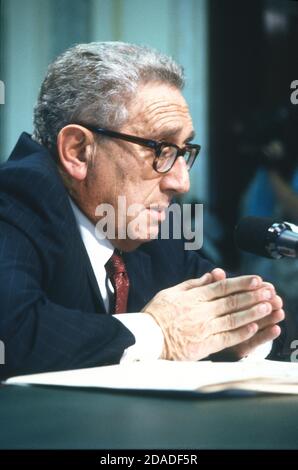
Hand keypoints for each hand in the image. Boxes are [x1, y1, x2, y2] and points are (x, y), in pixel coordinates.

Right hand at [142, 272, 278, 360]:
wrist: (145, 337)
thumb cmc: (156, 314)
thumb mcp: (171, 292)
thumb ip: (192, 284)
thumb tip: (210, 276)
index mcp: (193, 297)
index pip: (222, 287)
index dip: (241, 283)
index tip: (256, 279)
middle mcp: (201, 311)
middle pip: (231, 302)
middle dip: (252, 295)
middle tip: (269, 291)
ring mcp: (204, 328)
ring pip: (232, 319)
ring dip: (251, 312)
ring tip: (267, 307)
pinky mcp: (203, 345)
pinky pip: (226, 338)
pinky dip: (240, 333)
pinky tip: (253, 328)